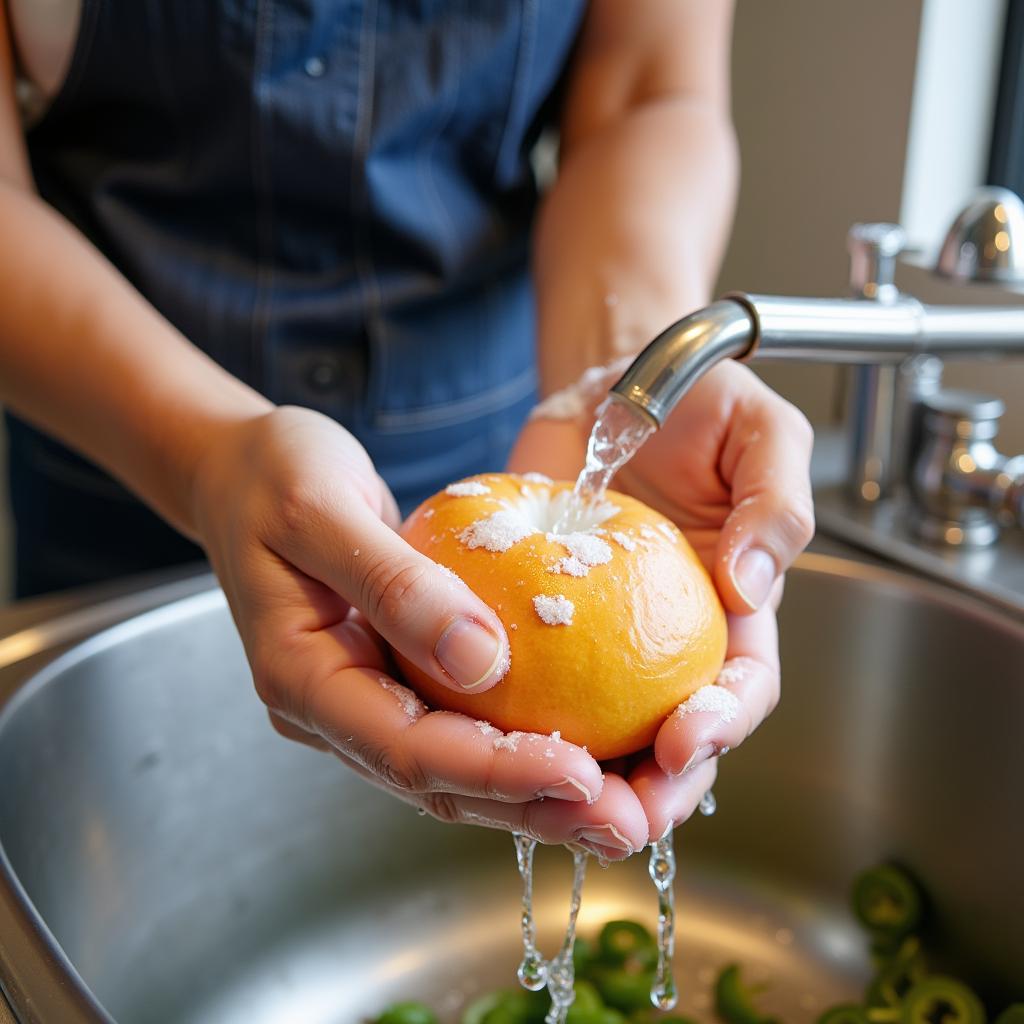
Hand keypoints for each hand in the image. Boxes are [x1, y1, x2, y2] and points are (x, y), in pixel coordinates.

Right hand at [191, 406, 648, 858]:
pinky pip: (463, 729)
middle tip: (627, 823)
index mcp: (302, 679)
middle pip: (441, 786)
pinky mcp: (394, 679)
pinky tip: (585, 748)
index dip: (496, 772)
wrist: (243, 472)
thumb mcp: (320, 509)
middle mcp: (333, 709)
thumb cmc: (272, 476)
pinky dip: (523, 748)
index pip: (407, 750)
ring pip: (457, 773)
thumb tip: (483, 660)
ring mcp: (364, 699)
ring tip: (624, 809)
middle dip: (535, 809)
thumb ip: (393, 583)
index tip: (581, 773)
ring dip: (539, 796)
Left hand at [509, 360, 814, 838]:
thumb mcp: (762, 433)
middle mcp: (671, 638)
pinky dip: (516, 716)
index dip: (720, 726)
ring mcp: (604, 636)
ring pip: (598, 728)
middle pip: (674, 740)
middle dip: (654, 791)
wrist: (618, 387)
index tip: (682, 742)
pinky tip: (486, 735)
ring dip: (580, 776)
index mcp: (736, 610)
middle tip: (615, 818)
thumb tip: (752, 581)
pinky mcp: (543, 622)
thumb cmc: (700, 406)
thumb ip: (775, 502)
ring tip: (546, 802)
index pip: (740, 688)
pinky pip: (529, 679)